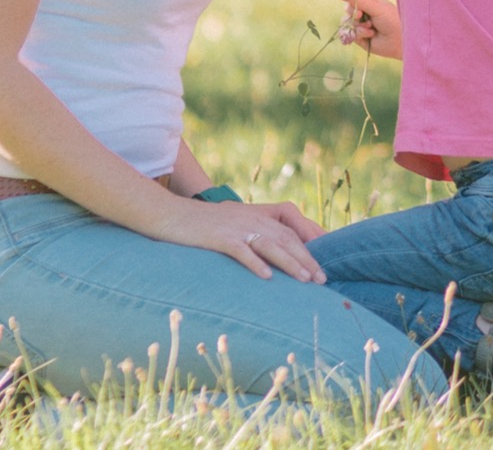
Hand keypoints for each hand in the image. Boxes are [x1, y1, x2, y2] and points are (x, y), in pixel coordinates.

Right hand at [155, 197, 326, 283]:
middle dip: (307, 258)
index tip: (325, 259)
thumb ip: (252, 231)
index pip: (291, 224)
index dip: (311, 240)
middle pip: (286, 237)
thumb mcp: (232, 222)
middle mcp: (250, 217)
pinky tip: (267, 277)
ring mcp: (235, 226)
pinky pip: (241, 250)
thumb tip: (271, 256)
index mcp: (255, 213)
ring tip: (305, 280)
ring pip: (270, 244)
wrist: (168, 214)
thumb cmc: (201, 224)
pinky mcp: (218, 237)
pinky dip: (255, 263)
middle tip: (322, 279)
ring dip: (290, 262)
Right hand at [342, 0, 402, 59]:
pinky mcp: (361, 38)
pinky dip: (360, 33)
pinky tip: (370, 34)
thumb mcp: (376, 7)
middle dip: (353, 12)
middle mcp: (366, 14)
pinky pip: (352, 33)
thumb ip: (360, 1)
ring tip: (370, 27)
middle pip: (348, 9)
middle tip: (360, 15)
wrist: (400, 40)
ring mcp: (362, 26)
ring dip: (358, 24)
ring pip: (348, 22)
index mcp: (371, 3)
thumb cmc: (392, 20)